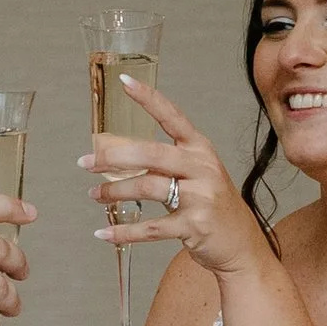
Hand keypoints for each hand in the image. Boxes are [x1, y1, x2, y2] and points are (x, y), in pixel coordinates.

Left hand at [81, 76, 272, 277]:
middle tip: (86, 162)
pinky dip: (123, 231)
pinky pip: (150, 228)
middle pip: (151, 154)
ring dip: (114, 191)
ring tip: (95, 195)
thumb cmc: (211, 204)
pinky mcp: (194, 226)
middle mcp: (201, 168)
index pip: (172, 117)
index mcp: (200, 149)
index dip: (148, 99)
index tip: (124, 82)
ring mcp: (200, 197)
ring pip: (147, 187)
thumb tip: (116, 156)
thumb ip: (164, 162)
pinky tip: (104, 232)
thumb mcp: (196, 174)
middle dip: (113, 157)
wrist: (240, 243)